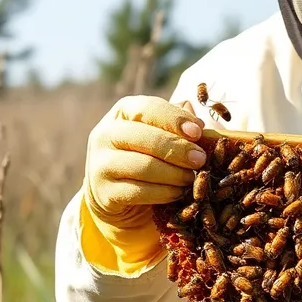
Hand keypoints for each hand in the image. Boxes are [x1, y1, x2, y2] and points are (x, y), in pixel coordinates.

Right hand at [84, 95, 206, 228]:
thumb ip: (178, 126)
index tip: (197, 132)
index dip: (174, 119)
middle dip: (178, 149)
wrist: (117, 192)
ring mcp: (100, 164)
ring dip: (174, 173)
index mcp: (122, 112)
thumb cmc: (147, 155)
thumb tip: (200, 123)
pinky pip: (139, 192)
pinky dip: (164, 192)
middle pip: (144, 137)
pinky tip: (178, 193)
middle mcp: (105, 135)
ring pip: (143, 166)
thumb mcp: (161, 134)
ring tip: (192, 178)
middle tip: (200, 159)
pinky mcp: (104, 192)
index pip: (147, 108)